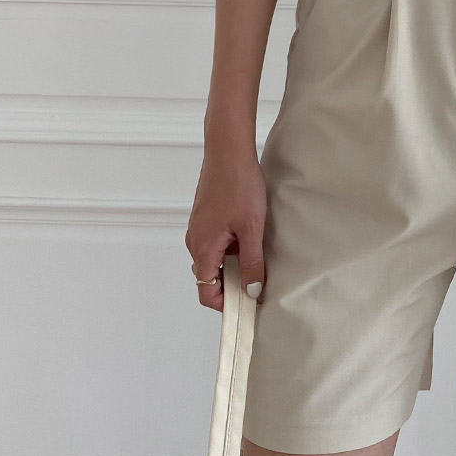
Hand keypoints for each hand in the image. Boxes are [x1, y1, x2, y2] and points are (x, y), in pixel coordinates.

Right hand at [185, 145, 267, 312]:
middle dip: (234, 284)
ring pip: (216, 259)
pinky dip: (233, 248)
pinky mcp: (206, 218)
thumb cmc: (239, 185)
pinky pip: (217, 243)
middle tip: (260, 283)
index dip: (227, 304)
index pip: (207, 292)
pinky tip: (252, 238)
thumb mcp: (251, 228)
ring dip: (235, 264)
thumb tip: (252, 291)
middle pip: (211, 277)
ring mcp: (199, 229)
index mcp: (203, 248)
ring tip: (259, 257)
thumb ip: (252, 262)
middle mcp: (196, 241)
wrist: (228, 150)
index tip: (249, 305)